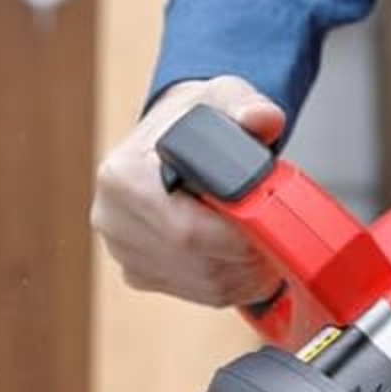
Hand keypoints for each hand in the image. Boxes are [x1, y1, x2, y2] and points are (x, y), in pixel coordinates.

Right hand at [91, 75, 285, 305]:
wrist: (171, 142)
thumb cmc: (192, 121)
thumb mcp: (221, 97)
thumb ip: (247, 105)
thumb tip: (263, 119)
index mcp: (122, 177)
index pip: (185, 230)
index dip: (235, 238)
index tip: (267, 230)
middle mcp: (113, 219)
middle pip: (196, 263)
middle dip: (247, 259)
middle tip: (278, 243)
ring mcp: (123, 251)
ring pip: (202, 285)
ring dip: (246, 276)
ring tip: (268, 251)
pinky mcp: (140, 274)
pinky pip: (197, 294)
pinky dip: (233, 285)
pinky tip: (249, 265)